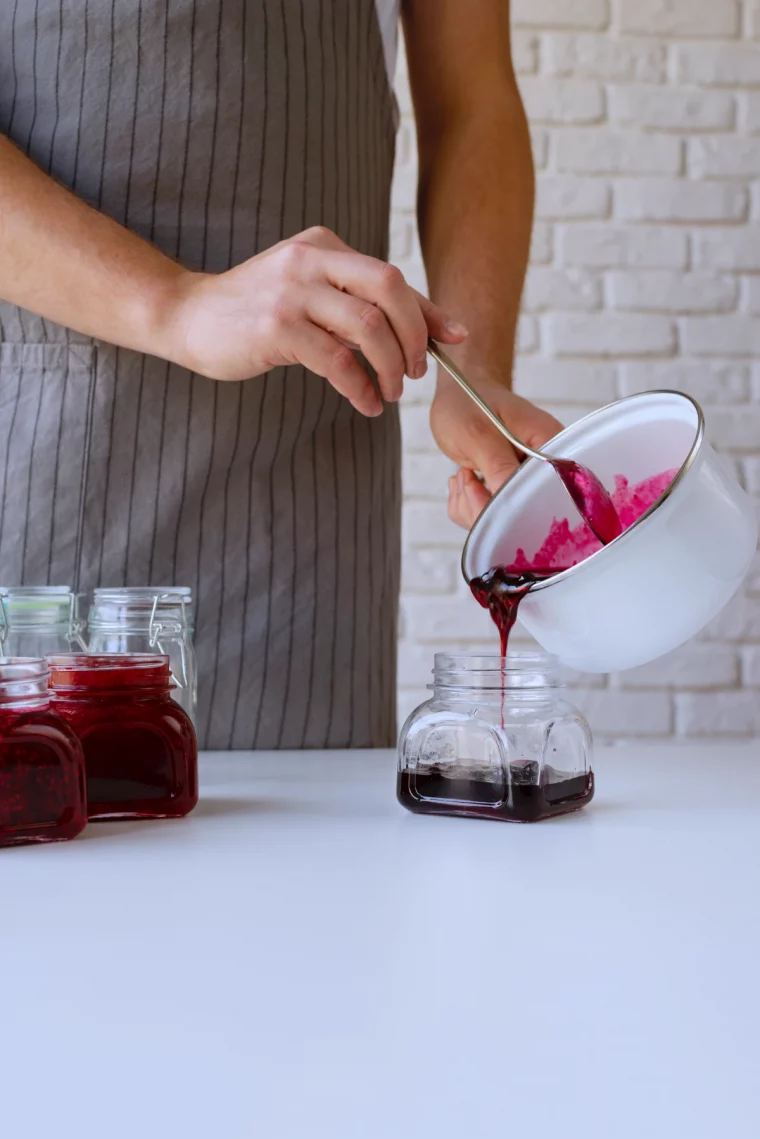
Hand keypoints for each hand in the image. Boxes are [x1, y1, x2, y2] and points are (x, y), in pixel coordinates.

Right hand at [163, 226, 466, 415]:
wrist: (188, 316)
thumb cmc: (257, 313)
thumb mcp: (314, 297)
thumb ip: (365, 306)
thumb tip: (439, 331)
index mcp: (323, 246)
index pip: (391, 277)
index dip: (427, 312)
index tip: (454, 340)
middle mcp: (310, 260)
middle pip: (389, 288)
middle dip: (413, 336)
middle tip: (415, 371)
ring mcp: (292, 292)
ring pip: (368, 326)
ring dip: (390, 366)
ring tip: (390, 392)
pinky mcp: (276, 327)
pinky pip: (337, 361)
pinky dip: (360, 387)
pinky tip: (365, 403)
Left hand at [430, 375, 562, 528]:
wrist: (459, 394)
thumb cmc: (470, 401)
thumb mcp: (479, 433)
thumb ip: (499, 466)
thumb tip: (514, 502)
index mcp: (550, 447)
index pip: (546, 493)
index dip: (515, 504)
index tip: (482, 486)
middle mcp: (544, 468)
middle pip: (525, 513)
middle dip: (486, 506)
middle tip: (466, 477)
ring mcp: (525, 481)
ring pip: (502, 519)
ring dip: (472, 504)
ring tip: (462, 475)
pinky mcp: (507, 489)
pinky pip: (488, 515)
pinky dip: (468, 504)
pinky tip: (463, 480)